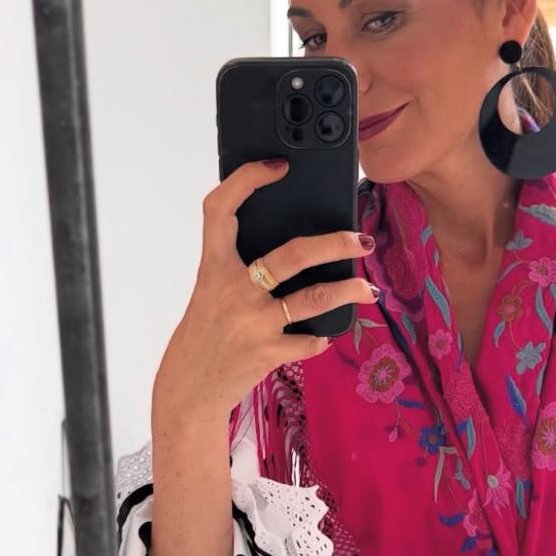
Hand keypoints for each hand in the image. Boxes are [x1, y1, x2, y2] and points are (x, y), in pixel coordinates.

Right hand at [153, 158, 378, 424]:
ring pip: (313, 298)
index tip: (277, 166)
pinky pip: (309, 340)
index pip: (220, 209)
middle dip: (332, 244)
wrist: (189, 389)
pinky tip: (323, 335)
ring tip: (366, 288)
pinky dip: (319, 338)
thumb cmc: (205, 334)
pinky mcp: (267, 352)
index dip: (247, 180)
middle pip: (290, 254)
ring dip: (346, 290)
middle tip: (359, 239)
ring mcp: (252, 322)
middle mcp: (233, 290)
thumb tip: (295, 248)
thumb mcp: (211, 293)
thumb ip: (239, 268)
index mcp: (213, 267)